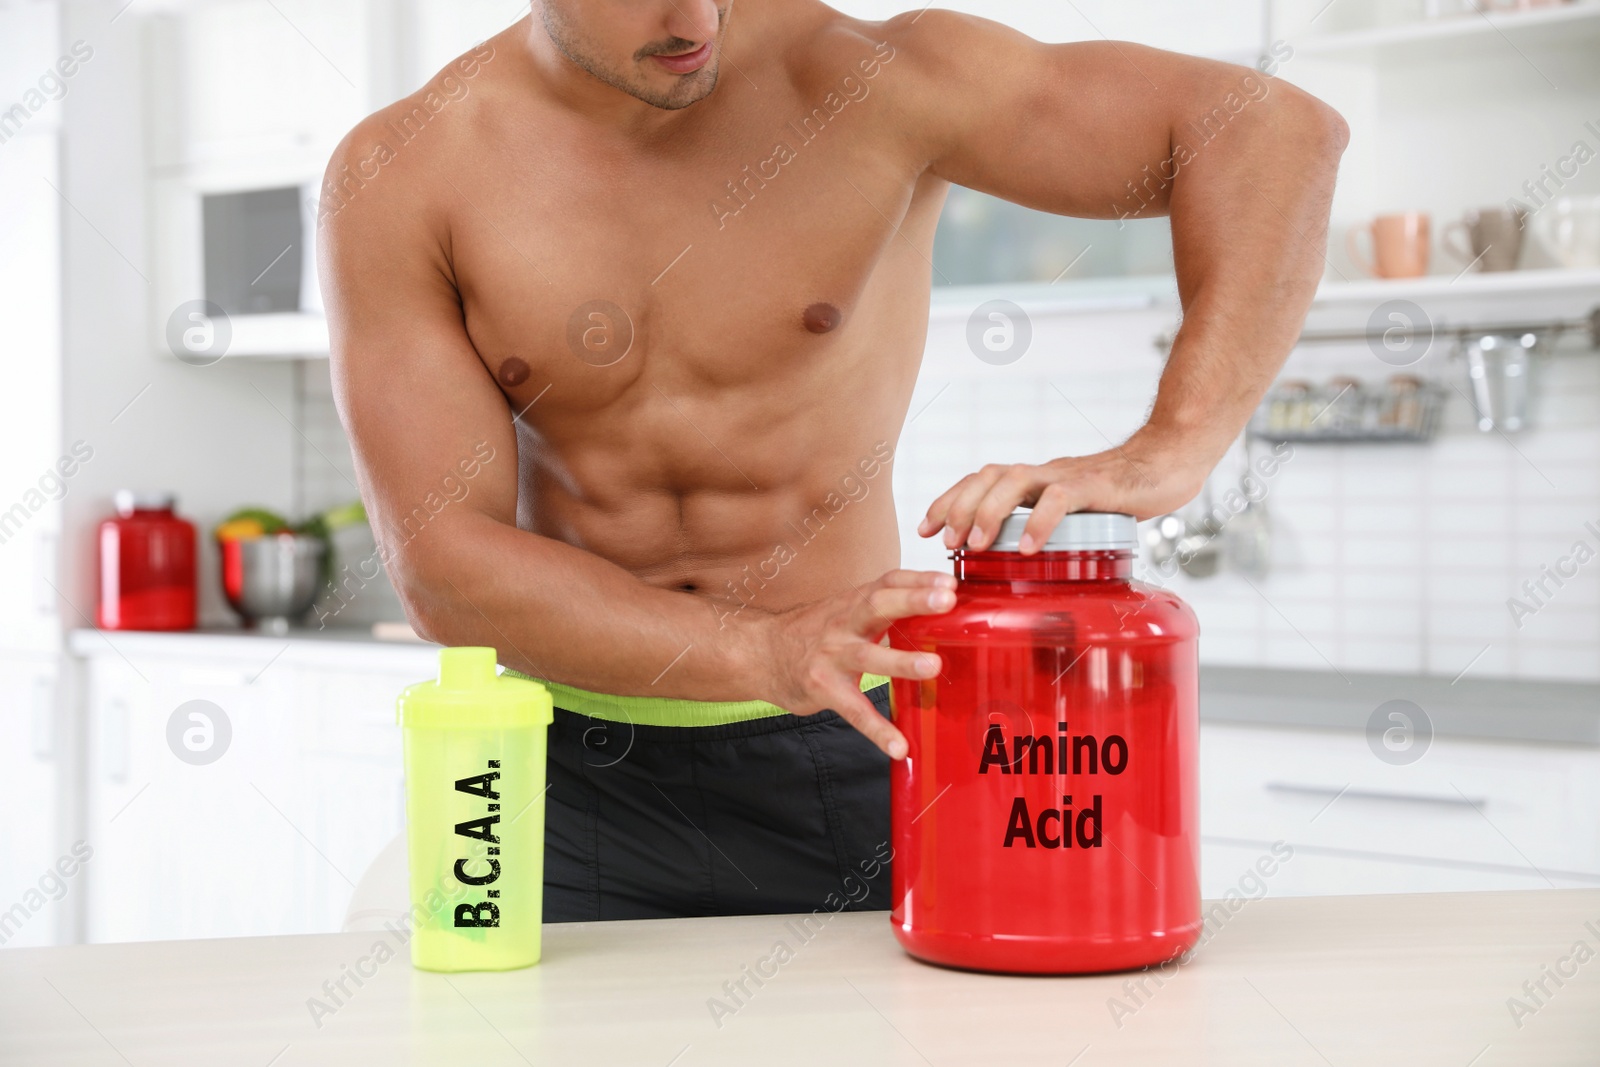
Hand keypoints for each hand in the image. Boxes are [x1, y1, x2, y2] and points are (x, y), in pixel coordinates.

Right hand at [759, 569, 956, 758]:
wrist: (761, 653)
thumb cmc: (813, 633)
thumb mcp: (846, 611)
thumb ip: (883, 609)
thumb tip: (935, 608)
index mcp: (854, 603)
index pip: (888, 582)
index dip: (918, 579)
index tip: (949, 582)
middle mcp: (843, 624)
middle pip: (878, 606)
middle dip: (912, 601)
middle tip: (946, 601)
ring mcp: (832, 656)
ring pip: (868, 656)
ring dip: (901, 660)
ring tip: (932, 667)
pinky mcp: (823, 689)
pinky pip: (853, 710)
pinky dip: (877, 729)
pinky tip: (898, 745)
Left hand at [918, 436, 1213, 553]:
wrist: (1168, 461)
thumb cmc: (1120, 493)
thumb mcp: (1074, 515)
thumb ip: (1048, 529)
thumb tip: (1022, 569)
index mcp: (1033, 481)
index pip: (978, 480)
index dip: (948, 500)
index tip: (925, 528)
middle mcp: (1042, 473)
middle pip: (987, 477)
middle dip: (958, 508)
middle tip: (943, 541)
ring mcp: (1066, 476)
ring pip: (1015, 482)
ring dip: (989, 513)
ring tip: (977, 545)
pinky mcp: (1095, 485)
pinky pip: (1060, 499)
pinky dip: (1040, 522)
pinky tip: (1030, 548)